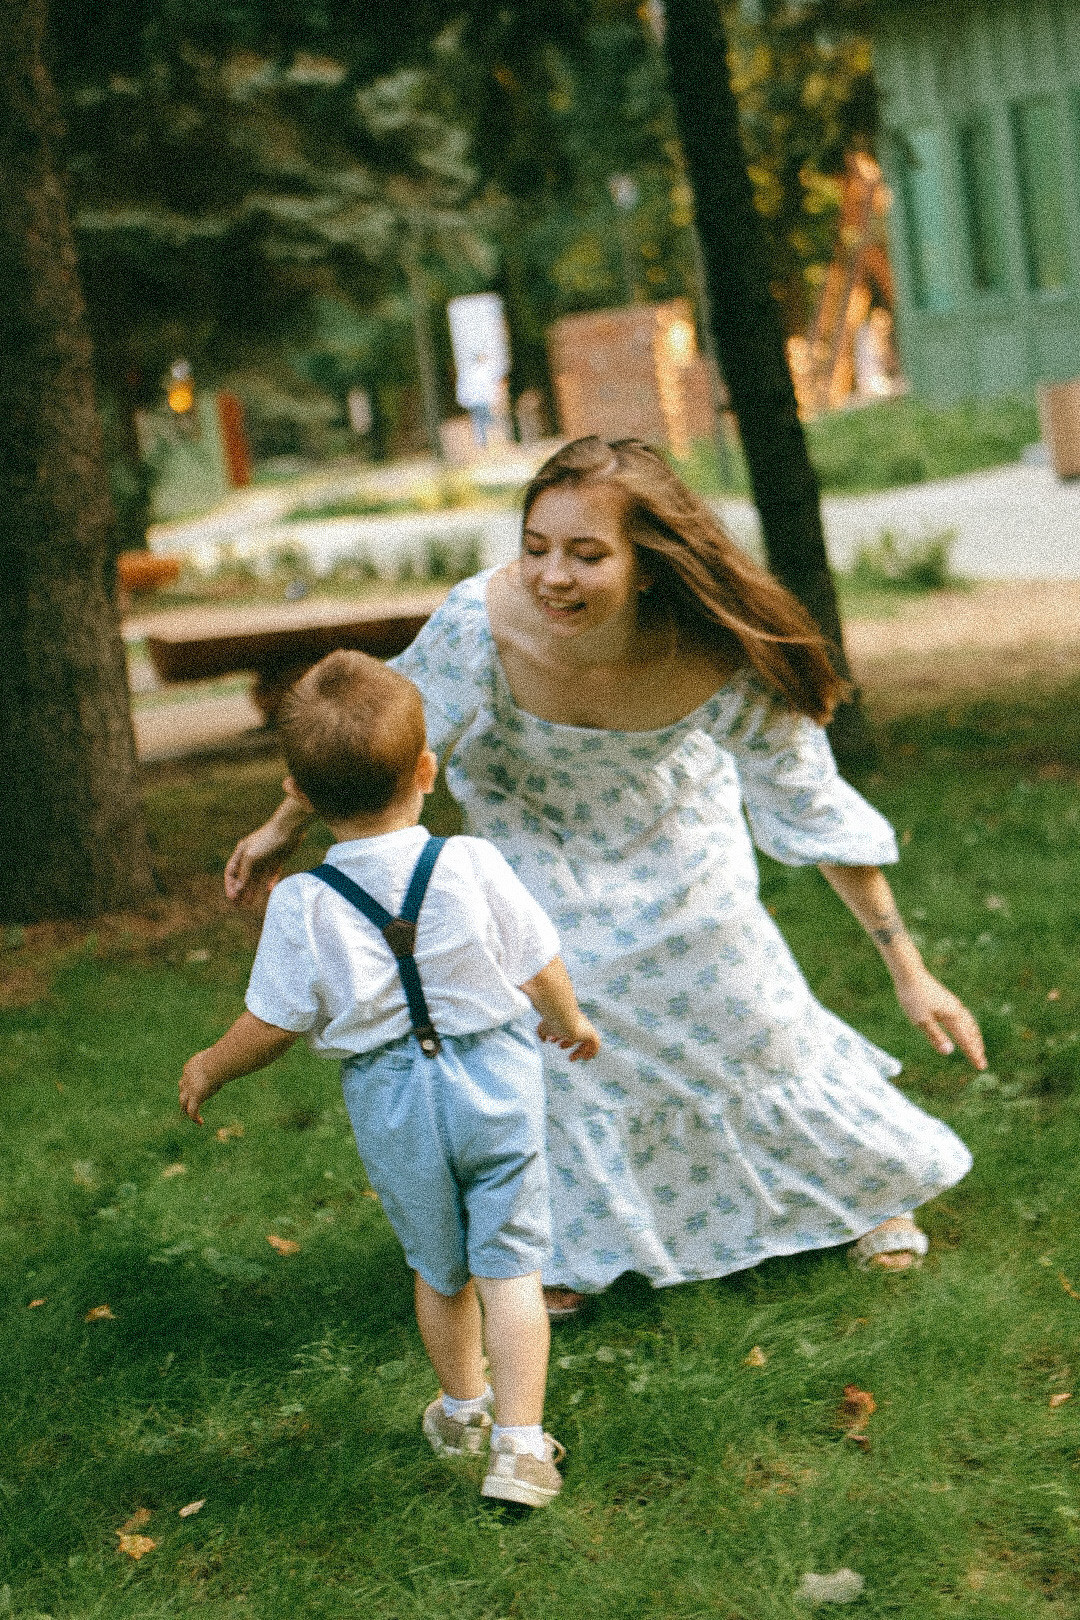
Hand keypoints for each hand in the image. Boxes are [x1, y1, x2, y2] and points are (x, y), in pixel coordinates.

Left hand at [179, 1052, 221, 1123]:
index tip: (200, 1085)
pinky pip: (192, 1111)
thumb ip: (223, 1059)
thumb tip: (235, 1055)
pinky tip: (200, 1123)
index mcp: (190, 1066)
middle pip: (182, 1088)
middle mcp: (186, 1078)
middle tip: (185, 1102)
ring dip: (185, 1109)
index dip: (192, 1081)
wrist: (214, 1064)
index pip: (188, 1075)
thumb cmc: (221, 1057)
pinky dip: (195, 1118)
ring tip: (189, 1116)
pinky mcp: (195, 1098)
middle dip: (184, 1095)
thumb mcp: (220, 1057)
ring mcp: (189, 1089)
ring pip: (183, 1102)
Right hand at [224, 789, 306, 903]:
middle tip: (239, 905)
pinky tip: (269, 890)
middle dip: (240, 891)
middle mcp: (251, 855)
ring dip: (252, 890)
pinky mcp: (277, 859)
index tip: (232, 898)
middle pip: (243, 876)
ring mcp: (264, 857)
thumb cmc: (268, 840)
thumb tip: (237, 890)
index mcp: (241, 852)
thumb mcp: (252, 857)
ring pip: (256, 877)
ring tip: (250, 903)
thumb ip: (245, 874)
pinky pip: (271, 873)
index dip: (230, 885)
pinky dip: (269, 881)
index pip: (231, 871)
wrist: (289, 828)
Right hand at [537, 1017, 601, 1061]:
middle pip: (577, 1034)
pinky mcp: (591, 1034)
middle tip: (560, 1048)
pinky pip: (596, 1045)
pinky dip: (591, 1052)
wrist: (562, 1017)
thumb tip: (543, 1040)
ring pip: (587, 1041)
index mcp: (568, 1019)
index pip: (566, 1028)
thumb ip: (542, 1033)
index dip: (559, 1036)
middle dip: (568, 1043)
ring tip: (570, 1058)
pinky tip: (585, 1059)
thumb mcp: (544, 1027)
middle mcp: (578, 1023)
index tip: (551, 1041)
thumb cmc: (552, 1021)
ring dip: (579, 1050)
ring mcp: (586, 1028)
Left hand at [892, 966, 986, 1069]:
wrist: (910, 974)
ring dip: (975, 1037)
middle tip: (982, 1062)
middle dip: (977, 1048)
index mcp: (952, 1017)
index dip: (973, 1054)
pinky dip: (969, 1027)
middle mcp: (957, 1010)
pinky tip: (965, 1027)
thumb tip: (949, 1052)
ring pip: (969, 1023)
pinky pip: (964, 1017)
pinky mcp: (948, 1000)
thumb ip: (936, 1036)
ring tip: (978, 1047)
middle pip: (971, 1032)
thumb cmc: (913, 998)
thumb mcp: (922, 1021)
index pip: (965, 1040)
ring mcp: (953, 1004)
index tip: (981, 1066)